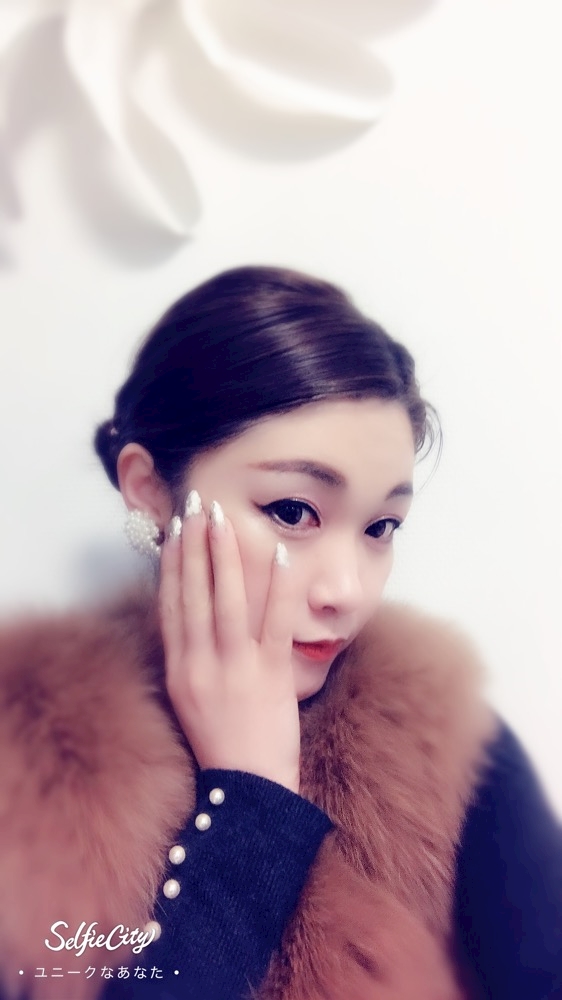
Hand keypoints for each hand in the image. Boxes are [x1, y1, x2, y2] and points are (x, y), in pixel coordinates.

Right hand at [158, 492, 300, 792]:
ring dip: (225, 555)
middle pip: (194, 593)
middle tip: (195, 505)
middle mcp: (200, 663)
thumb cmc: (222, 742)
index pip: (171, 604)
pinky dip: (277, 586)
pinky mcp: (269, 675)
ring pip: (227, 600)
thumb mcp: (190, 697)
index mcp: (179, 668)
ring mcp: (234, 667)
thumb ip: (189, 656)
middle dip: (193, 545)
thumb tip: (191, 614)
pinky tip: (280, 554)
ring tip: (223, 518)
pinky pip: (273, 622)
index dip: (171, 563)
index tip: (174, 529)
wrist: (248, 789)